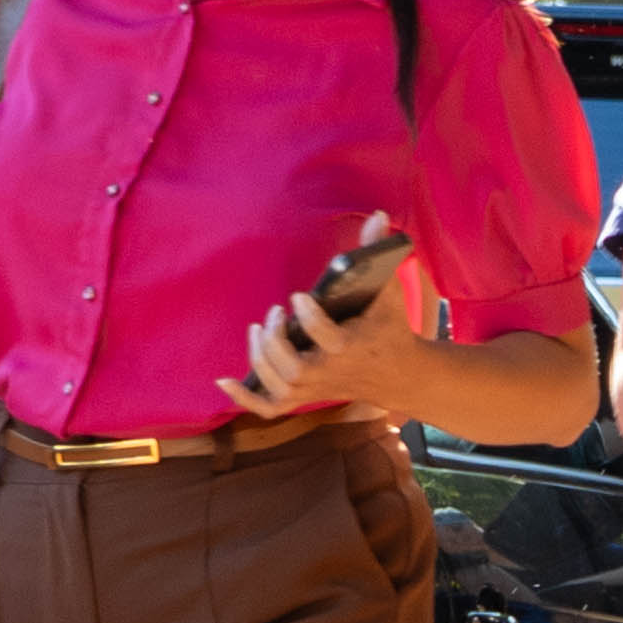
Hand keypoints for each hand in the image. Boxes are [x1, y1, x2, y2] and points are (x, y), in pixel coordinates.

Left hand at [233, 214, 448, 421]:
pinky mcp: (305, 397)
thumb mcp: (389, 291)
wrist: (398, 375)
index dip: (309, 318)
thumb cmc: (389, 328)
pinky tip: (224, 380)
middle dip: (276, 341)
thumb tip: (378, 215)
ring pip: (278, 386)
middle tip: (275, 314)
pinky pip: (270, 408)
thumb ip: (378, 254)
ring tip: (259, 329)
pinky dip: (245, 398)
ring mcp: (314, 389)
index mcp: (350, 348)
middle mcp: (329, 374)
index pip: (326, 339)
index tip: (298, 296)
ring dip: (260, 359)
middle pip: (293, 369)